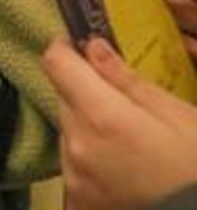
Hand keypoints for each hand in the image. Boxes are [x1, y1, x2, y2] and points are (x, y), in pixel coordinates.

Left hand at [42, 37, 196, 209]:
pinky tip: (119, 165)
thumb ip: (128, 80)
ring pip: (67, 131)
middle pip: (64, 99)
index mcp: (101, 116)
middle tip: (121, 103)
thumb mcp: (177, 115)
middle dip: (85, 93)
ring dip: (87, 127)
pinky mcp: (76, 200)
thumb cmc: (195, 169)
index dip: (65, 48)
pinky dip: (89, 159)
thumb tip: (93, 47)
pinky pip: (72, 165)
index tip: (77, 45)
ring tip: (127, 141)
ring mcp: (73, 176)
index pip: (56, 64)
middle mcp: (76, 144)